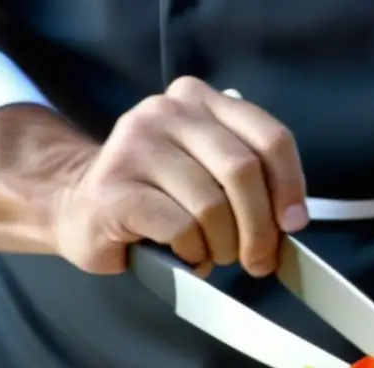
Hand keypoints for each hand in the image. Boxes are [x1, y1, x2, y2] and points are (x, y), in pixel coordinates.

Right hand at [51, 77, 306, 276]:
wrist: (80, 207)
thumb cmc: (158, 196)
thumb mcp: (211, 174)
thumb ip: (252, 182)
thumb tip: (290, 222)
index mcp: (202, 102)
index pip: (270, 137)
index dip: (290, 186)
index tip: (293, 224)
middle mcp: (168, 112)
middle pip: (243, 172)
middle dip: (260, 228)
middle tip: (259, 259)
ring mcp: (136, 145)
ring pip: (212, 207)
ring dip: (223, 246)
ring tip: (211, 254)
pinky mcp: (114, 187)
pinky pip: (181, 229)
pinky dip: (193, 252)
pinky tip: (182, 253)